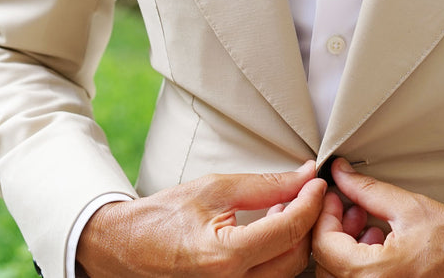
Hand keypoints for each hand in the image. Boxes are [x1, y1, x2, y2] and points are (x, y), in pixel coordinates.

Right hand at [76, 161, 326, 276]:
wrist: (126, 247)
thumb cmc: (162, 218)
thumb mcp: (215, 189)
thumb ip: (265, 184)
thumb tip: (304, 176)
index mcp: (226, 257)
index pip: (290, 228)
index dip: (311, 201)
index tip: (317, 182)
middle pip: (297, 255)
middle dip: (307, 221)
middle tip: (304, 193)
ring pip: (288, 271)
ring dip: (295, 239)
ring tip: (283, 209)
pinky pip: (271, 277)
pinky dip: (279, 254)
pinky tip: (271, 231)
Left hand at [311, 159, 443, 277]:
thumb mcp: (410, 207)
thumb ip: (367, 190)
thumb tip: (341, 174)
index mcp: (373, 274)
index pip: (323, 244)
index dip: (324, 214)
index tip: (334, 196)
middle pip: (327, 262)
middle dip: (335, 230)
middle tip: (352, 207)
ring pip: (340, 274)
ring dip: (346, 246)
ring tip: (369, 222)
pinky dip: (360, 262)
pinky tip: (379, 241)